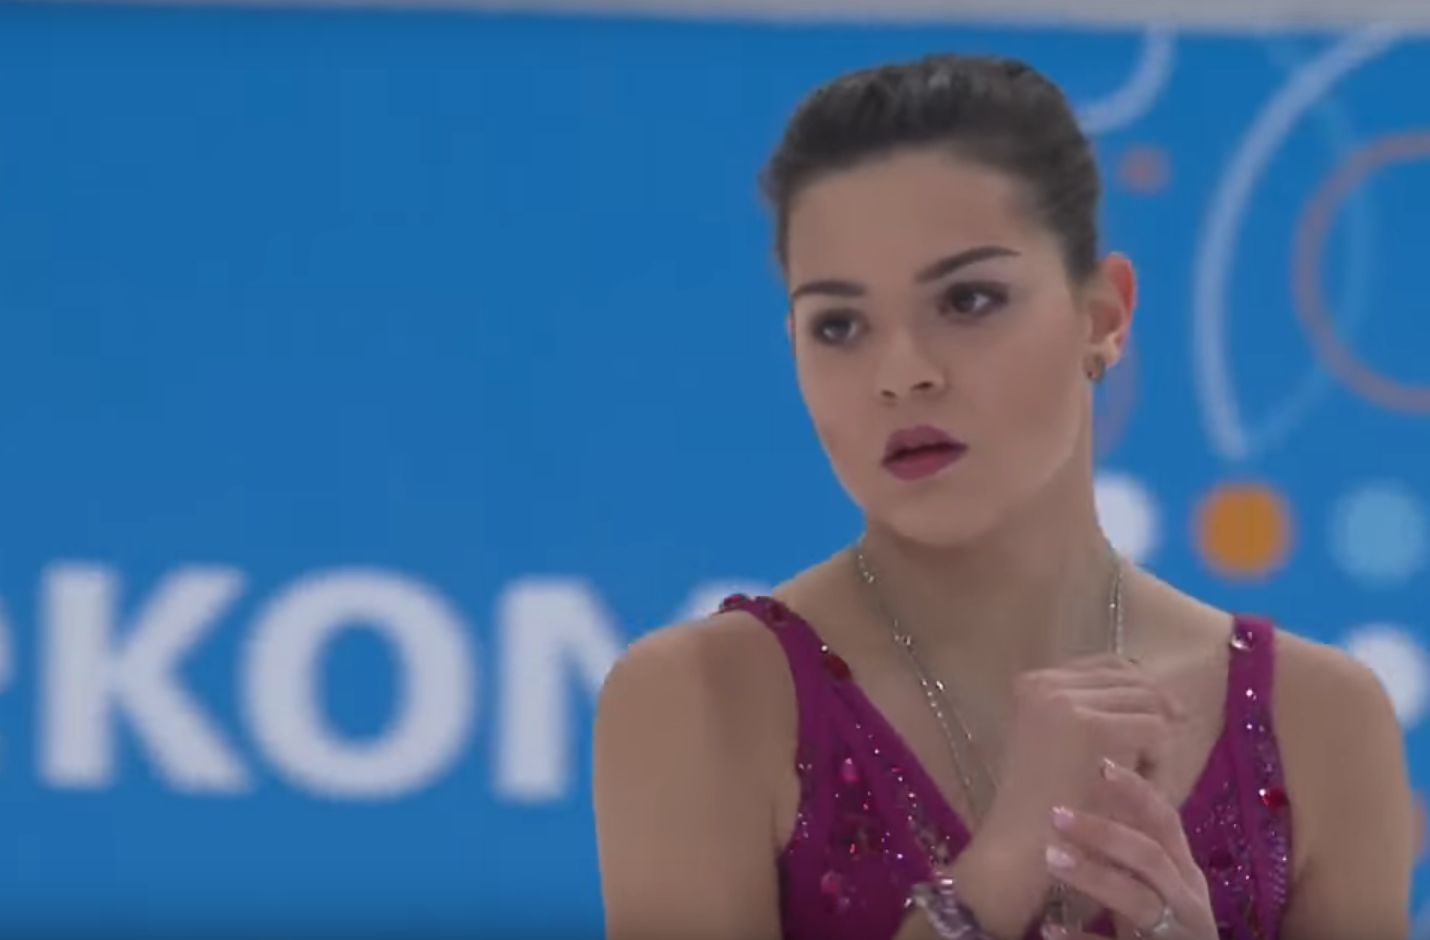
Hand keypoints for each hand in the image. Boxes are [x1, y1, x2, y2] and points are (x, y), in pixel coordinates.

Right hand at [945, 654, 1186, 936]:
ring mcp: (1064, 700)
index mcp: (1033, 681)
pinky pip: (1153, 729)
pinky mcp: (1089, 727)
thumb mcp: (1061, 744)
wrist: (1021, 847)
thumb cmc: (1044, 804)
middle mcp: (1045, 681)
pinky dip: (1160, 760)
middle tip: (1165, 753)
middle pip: (1132, 678)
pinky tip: (1148, 788)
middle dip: (1157, 712)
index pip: (1108, 665)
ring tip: (1149, 778)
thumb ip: (1092, 712)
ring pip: (1146, 702)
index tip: (1165, 718)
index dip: (1142, 690)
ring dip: (1158, 740)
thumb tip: (1154, 691)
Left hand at [1041, 758, 1216, 939]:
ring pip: (1138, 900)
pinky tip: (1049, 929)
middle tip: (1056, 813)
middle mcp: (1186, 901)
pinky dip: (1081, 938)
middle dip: (1106, 833)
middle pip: (1151, 857)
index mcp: (1185, 874)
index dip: (1138, 792)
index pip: (1166, 823)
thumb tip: (1093, 800)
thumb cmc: (1166, 927)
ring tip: (1050, 857)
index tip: (1101, 764)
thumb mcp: (1160, 888)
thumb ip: (1135, 852)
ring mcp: (1173, 933)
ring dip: (1094, 876)